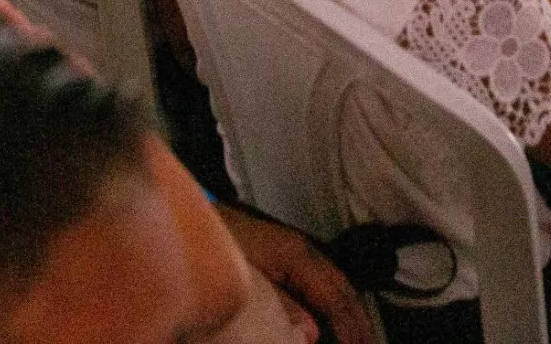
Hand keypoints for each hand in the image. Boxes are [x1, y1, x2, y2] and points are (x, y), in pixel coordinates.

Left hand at [215, 207, 374, 343]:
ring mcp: (294, 247)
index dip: (349, 326)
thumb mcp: (247, 281)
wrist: (190, 219)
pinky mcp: (283, 251)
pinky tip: (333, 314)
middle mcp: (301, 248)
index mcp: (296, 255)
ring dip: (349, 309)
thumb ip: (281, 307)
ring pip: (334, 281)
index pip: (334, 296)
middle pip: (341, 287)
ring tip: (360, 335)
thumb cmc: (216, 246)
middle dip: (358, 319)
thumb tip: (311, 334)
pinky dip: (334, 299)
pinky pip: (321, 277)